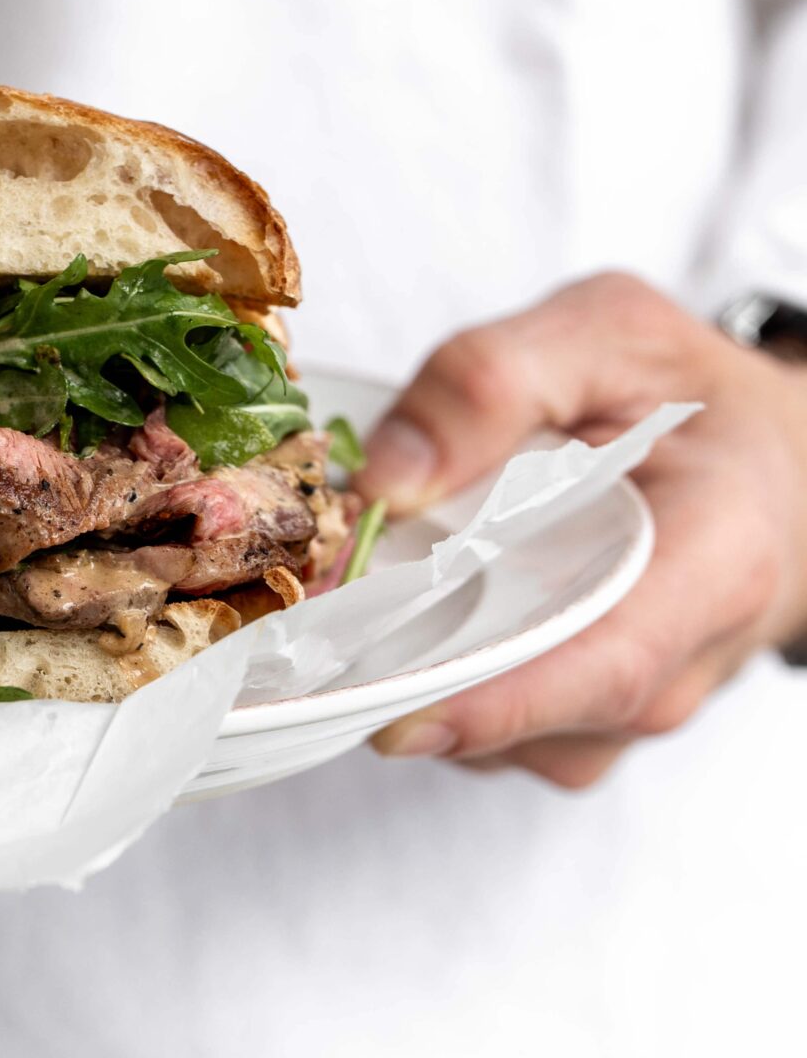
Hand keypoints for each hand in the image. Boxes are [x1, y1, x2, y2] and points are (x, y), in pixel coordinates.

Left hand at [360, 273, 806, 787]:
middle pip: (522, 712)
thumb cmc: (690, 401)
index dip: (490, 700)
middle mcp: (673, 670)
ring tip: (358, 583)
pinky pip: (475, 723)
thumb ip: (496, 380)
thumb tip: (386, 481)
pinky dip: (419, 668)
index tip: (390, 711)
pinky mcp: (569, 725)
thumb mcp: (610, 334)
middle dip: (402, 675)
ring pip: (483, 728)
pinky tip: (401, 603)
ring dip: (403, 667)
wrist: (759, 467)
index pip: (605, 667)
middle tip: (304, 625)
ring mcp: (618, 713)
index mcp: (712, 567)